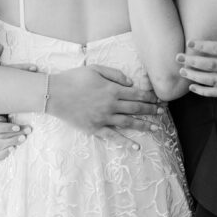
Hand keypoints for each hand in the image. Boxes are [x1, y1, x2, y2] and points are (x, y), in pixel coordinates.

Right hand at [0, 115, 27, 160]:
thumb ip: (1, 116)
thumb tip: (6, 117)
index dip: (6, 127)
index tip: (18, 127)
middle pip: (0, 136)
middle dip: (15, 133)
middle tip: (27, 131)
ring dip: (13, 141)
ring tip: (23, 139)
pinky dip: (5, 153)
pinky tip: (13, 149)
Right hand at [47, 65, 163, 135]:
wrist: (55, 94)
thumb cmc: (73, 78)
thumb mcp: (95, 69)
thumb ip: (115, 74)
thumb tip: (131, 83)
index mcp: (112, 89)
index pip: (136, 94)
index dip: (149, 97)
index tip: (158, 99)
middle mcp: (111, 105)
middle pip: (136, 108)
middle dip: (150, 110)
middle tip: (161, 113)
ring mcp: (104, 118)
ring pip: (129, 123)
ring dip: (144, 126)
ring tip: (156, 129)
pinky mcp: (96, 128)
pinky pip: (113, 136)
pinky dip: (126, 142)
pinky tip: (136, 147)